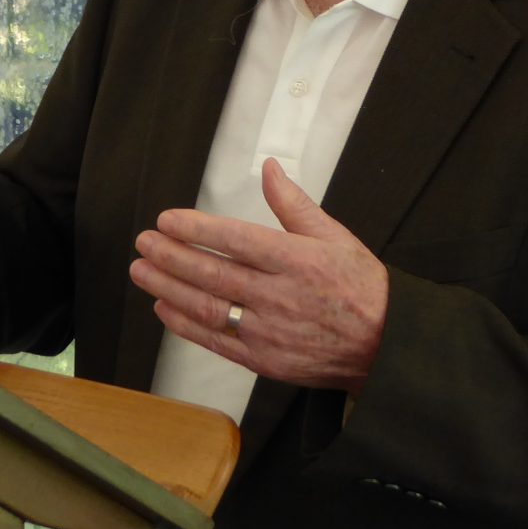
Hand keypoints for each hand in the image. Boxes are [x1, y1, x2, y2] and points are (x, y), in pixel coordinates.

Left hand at [128, 158, 387, 391]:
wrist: (385, 346)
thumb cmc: (360, 287)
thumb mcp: (334, 236)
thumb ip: (294, 204)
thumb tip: (268, 168)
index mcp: (297, 260)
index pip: (236, 240)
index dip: (197, 229)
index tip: (166, 220)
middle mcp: (279, 296)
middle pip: (214, 274)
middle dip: (172, 257)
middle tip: (143, 242)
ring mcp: (269, 331)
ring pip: (208, 308)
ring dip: (169, 289)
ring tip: (142, 271)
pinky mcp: (263, 360)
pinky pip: (216, 341)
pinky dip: (186, 325)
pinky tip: (164, 308)